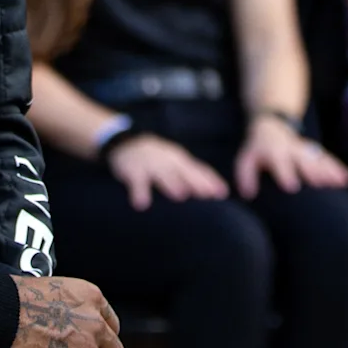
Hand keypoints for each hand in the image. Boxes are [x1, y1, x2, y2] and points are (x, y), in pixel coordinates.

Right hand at [104, 132, 226, 210]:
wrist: (125, 143)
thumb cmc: (157, 159)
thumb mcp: (176, 163)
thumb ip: (195, 176)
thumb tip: (222, 191)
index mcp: (180, 160)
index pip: (198, 170)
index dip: (210, 181)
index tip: (222, 193)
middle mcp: (167, 161)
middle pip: (184, 171)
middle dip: (196, 182)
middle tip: (208, 194)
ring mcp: (150, 164)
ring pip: (162, 173)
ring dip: (171, 183)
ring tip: (180, 195)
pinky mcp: (132, 170)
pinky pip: (136, 182)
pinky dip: (139, 192)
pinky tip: (142, 204)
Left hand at [235, 117, 347, 198]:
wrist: (272, 125)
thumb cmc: (258, 149)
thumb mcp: (246, 159)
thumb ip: (246, 176)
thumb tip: (248, 194)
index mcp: (274, 151)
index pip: (280, 162)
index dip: (286, 173)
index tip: (292, 187)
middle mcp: (292, 150)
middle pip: (304, 161)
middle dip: (313, 172)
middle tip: (322, 184)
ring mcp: (305, 149)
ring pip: (319, 159)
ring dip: (329, 170)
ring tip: (340, 182)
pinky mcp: (314, 151)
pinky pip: (327, 159)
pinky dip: (337, 168)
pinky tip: (346, 179)